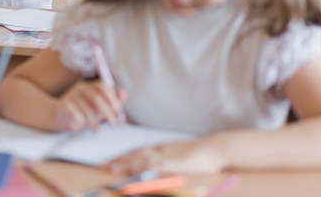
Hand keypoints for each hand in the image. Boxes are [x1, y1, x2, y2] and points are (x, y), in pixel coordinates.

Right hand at [55, 80, 125, 131]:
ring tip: (97, 129)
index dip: (111, 96)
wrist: (58, 115)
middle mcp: (80, 88)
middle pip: (95, 96)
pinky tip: (83, 125)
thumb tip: (124, 93)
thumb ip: (112, 100)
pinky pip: (74, 111)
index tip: (118, 109)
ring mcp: (71, 95)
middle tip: (113, 123)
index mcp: (90, 86)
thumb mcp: (99, 106)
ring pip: (86, 107)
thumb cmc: (81, 111)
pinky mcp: (64, 104)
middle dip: (106, 111)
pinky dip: (81, 120)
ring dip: (94, 120)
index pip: (102, 86)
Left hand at [104, 137, 226, 174]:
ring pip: (143, 158)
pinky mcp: (176, 162)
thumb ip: (165, 162)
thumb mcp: (178, 158)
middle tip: (104, 166)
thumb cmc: (198, 155)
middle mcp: (161, 150)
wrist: (216, 148)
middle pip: (136, 154)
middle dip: (119, 160)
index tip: (109, 163)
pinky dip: (146, 167)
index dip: (123, 157)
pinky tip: (137, 170)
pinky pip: (158, 164)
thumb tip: (152, 169)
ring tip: (113, 167)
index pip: (137, 152)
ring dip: (127, 163)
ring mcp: (168, 155)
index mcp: (161, 149)